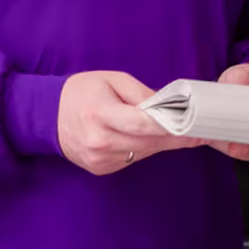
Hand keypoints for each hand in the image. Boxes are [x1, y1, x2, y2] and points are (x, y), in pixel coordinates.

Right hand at [57, 70, 201, 175]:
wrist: (48, 116)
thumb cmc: (82, 92)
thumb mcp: (112, 80)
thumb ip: (141, 93)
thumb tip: (168, 106)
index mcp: (101, 114)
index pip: (144, 124)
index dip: (172, 126)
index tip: (195, 127)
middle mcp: (99, 140)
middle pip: (148, 143)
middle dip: (175, 137)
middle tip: (199, 132)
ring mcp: (99, 158)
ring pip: (143, 153)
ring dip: (160, 143)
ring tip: (175, 131)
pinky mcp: (100, 168)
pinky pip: (131, 159)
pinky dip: (142, 148)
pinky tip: (143, 137)